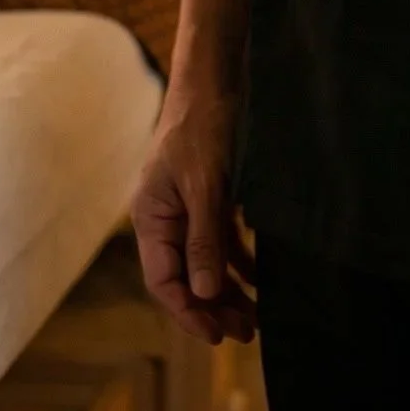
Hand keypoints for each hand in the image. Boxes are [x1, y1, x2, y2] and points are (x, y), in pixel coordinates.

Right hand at [131, 86, 257, 345]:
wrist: (215, 75)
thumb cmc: (203, 124)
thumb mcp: (206, 183)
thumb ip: (203, 239)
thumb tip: (204, 294)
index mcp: (151, 217)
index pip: (164, 279)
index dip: (188, 311)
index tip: (216, 335)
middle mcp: (165, 217)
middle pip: (185, 276)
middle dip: (212, 307)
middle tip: (245, 333)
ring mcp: (187, 206)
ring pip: (205, 262)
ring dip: (227, 290)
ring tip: (253, 319)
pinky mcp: (210, 194)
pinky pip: (220, 239)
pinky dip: (238, 261)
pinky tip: (258, 279)